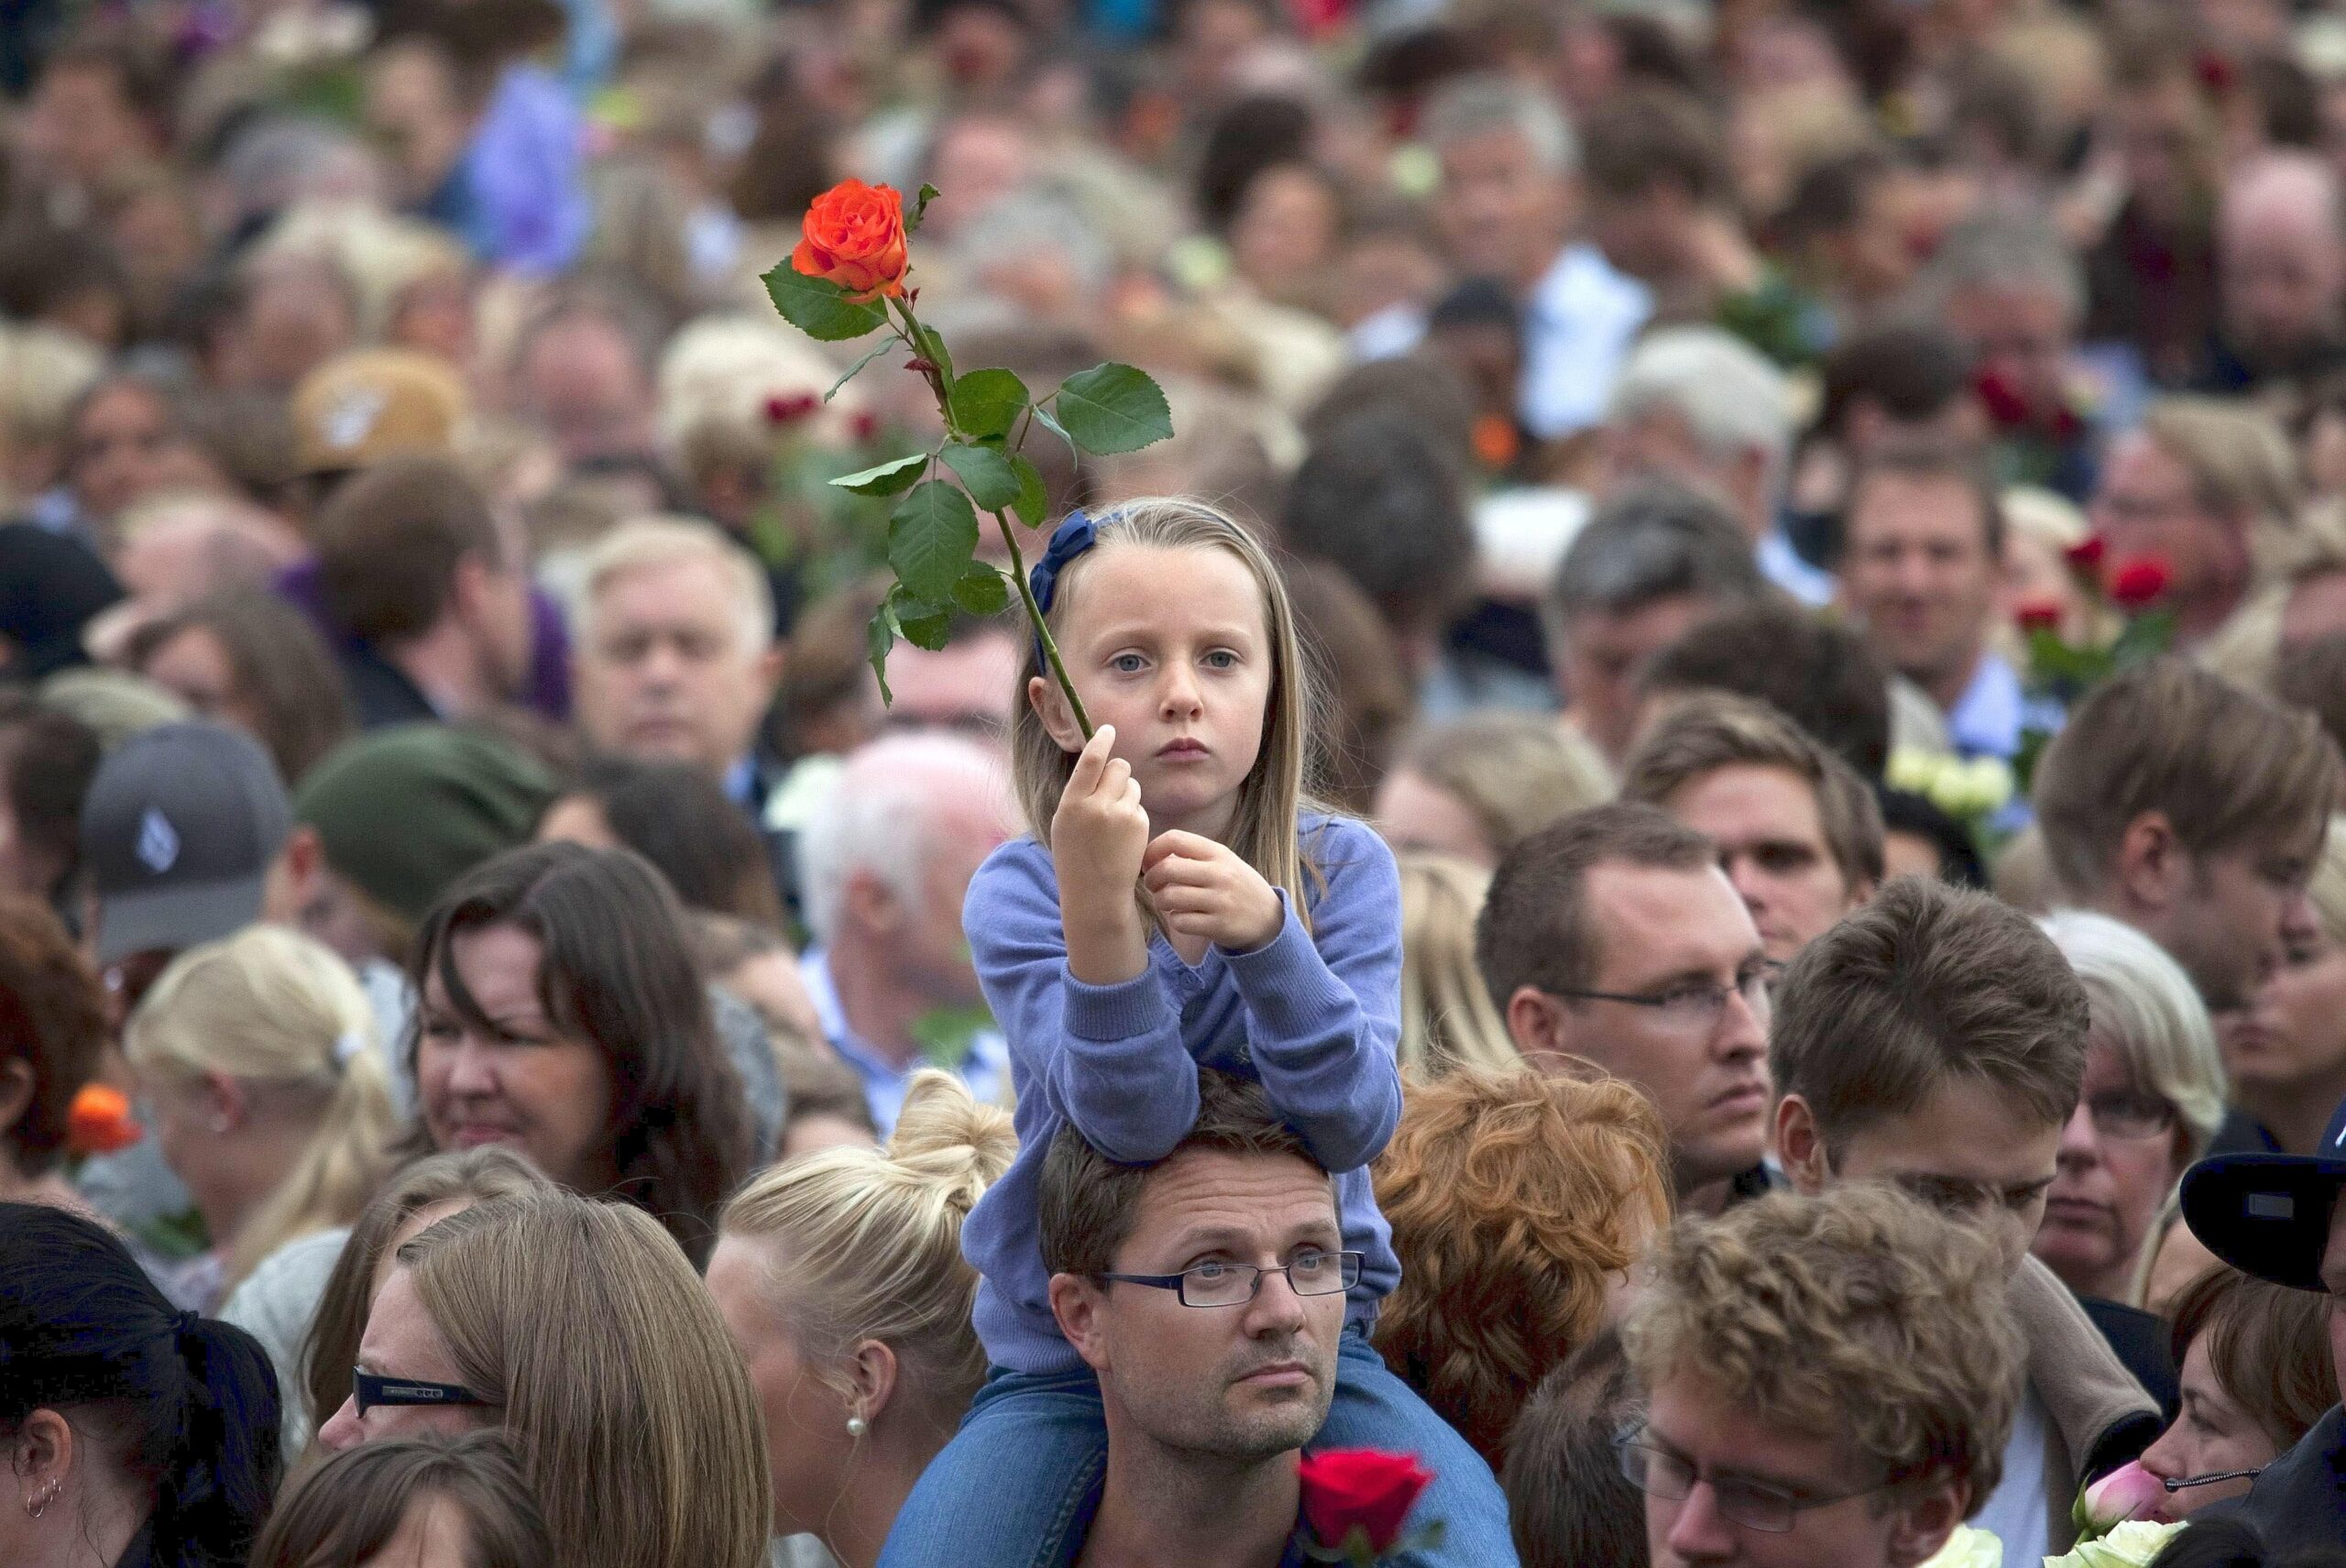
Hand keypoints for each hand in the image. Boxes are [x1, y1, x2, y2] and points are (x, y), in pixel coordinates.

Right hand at [1052, 727, 1149, 950]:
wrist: (1096, 893)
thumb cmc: (1075, 856)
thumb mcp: (1064, 823)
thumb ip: (1079, 793)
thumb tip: (1097, 760)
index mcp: (1072, 804)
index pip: (1091, 760)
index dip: (1101, 741)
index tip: (1108, 730)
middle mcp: (1097, 806)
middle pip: (1118, 766)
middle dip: (1117, 772)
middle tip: (1110, 789)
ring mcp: (1121, 816)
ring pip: (1131, 784)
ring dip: (1125, 794)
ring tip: (1113, 821)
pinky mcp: (1140, 825)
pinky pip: (1139, 805)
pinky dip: (1133, 814)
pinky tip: (1123, 835)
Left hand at [1143, 831, 1282, 953]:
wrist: (1269, 919)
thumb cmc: (1237, 887)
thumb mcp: (1223, 862)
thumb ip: (1193, 855)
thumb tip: (1152, 856)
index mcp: (1218, 853)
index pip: (1175, 839)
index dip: (1152, 851)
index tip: (1150, 864)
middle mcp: (1219, 874)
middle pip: (1167, 869)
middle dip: (1151, 879)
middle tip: (1154, 886)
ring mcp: (1220, 900)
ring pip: (1169, 897)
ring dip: (1160, 902)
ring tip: (1167, 903)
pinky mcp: (1219, 926)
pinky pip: (1180, 921)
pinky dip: (1175, 920)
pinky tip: (1183, 918)